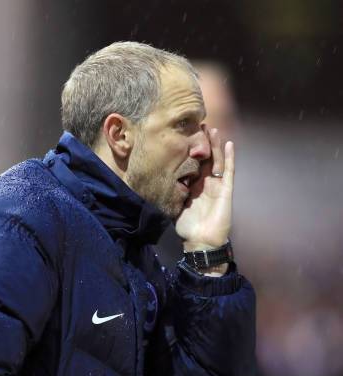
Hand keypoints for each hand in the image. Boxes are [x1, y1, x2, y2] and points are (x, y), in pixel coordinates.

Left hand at [175, 128, 234, 250]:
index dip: (189, 150)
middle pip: (205, 158)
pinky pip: (229, 171)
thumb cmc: (188, 227)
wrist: (201, 242)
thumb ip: (169, 194)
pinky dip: (230, 157)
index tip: (183, 135)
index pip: (192, 164)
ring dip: (215, 145)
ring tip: (212, 129)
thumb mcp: (174, 206)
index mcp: (193, 186)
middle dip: (202, 143)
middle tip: (198, 125)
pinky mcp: (226, 190)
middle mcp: (205, 183)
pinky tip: (229, 144)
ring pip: (217, 160)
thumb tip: (153, 184)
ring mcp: (217, 185)